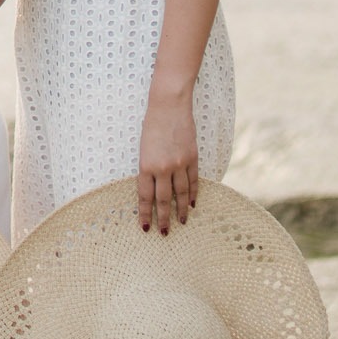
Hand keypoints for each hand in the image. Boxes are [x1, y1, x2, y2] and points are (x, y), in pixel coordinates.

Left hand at [137, 89, 198, 234]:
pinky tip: (192, 204)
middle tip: (163, 233)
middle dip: (163, 218)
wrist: (169, 106)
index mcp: (145, 165)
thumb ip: (148, 169)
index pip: (145, 197)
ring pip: (181, 194)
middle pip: (164, 200)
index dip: (145, 213)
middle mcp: (162, 168)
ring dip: (181, 210)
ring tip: (182, 222)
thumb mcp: (143, 148)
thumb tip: (153, 189)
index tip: (145, 227)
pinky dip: (193, 194)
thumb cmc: (151, 124)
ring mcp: (179, 163)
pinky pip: (194, 181)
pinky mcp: (192, 158)